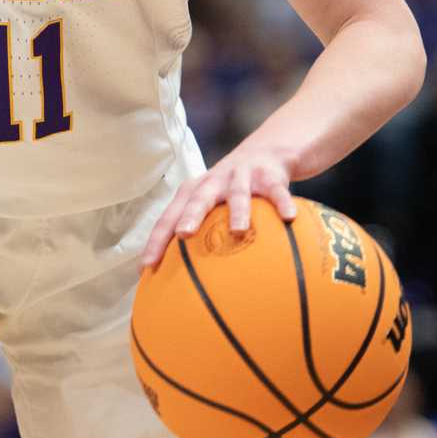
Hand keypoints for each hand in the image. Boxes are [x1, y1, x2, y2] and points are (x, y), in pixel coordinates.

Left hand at [140, 137, 301, 268]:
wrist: (265, 152)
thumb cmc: (229, 191)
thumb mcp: (211, 205)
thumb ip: (200, 237)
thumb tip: (187, 285)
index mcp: (193, 192)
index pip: (169, 216)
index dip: (157, 239)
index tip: (147, 265)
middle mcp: (214, 182)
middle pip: (198, 199)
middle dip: (189, 216)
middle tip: (183, 235)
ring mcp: (241, 177)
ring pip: (238, 194)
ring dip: (236, 211)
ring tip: (238, 231)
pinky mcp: (269, 176)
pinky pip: (277, 192)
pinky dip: (282, 203)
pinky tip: (288, 218)